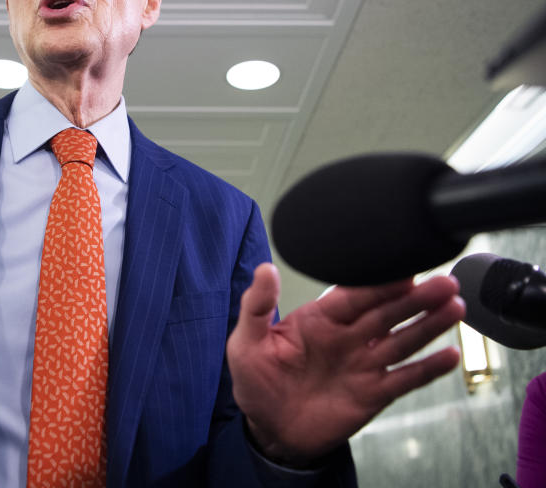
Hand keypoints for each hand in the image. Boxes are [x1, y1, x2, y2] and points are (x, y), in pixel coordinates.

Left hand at [225, 262, 464, 466]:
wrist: (270, 430)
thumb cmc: (256, 381)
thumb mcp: (245, 342)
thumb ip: (256, 306)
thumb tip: (265, 269)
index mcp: (319, 319)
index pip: (354, 295)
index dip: (379, 283)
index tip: (403, 269)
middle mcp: (347, 337)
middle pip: (387, 312)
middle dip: (416, 298)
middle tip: (444, 283)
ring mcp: (363, 364)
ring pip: (402, 339)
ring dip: (429, 324)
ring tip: (455, 307)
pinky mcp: (374, 393)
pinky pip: (405, 378)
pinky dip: (428, 368)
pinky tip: (449, 354)